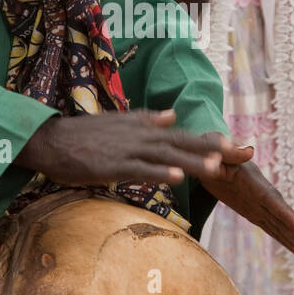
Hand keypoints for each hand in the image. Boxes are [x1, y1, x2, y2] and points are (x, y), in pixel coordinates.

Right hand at [16, 110, 247, 187]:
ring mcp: (128, 150)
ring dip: (192, 160)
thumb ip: (146, 119)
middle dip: (213, 149)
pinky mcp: (113, 165)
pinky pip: (140, 170)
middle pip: (183, 142)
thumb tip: (171, 115)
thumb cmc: (85, 135)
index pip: (183, 134)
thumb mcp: (120, 122)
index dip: (210, 141)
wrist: (52, 139)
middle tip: (241, 155)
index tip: (236, 147)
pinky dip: (159, 173)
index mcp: (144, 127)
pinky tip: (176, 178)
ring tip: (216, 167)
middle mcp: (141, 136)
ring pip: (166, 156)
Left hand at [203, 155, 293, 258]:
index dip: (283, 211)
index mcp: (249, 177)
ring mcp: (258, 202)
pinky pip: (270, 227)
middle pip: (280, 215)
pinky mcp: (252, 210)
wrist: (207, 155)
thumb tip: (249, 151)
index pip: (268, 197)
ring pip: (279, 224)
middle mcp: (259, 191)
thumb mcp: (214, 145)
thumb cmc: (209, 148)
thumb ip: (229, 151)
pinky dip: (283, 238)